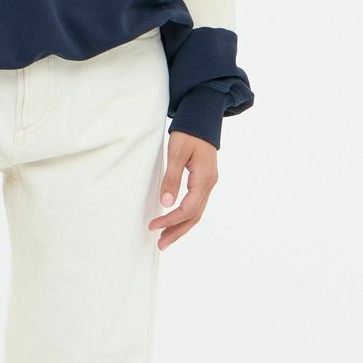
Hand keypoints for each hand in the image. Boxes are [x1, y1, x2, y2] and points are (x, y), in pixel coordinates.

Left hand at [147, 130, 217, 249]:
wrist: (201, 118)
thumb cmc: (189, 132)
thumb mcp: (176, 152)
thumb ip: (172, 178)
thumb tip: (165, 203)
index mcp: (204, 179)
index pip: (187, 209)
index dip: (170, 220)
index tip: (154, 225)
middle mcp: (209, 184)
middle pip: (194, 216)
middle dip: (177, 231)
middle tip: (160, 244)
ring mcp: (208, 183)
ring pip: (196, 212)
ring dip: (181, 226)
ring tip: (165, 238)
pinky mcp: (204, 180)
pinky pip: (196, 204)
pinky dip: (185, 215)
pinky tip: (175, 220)